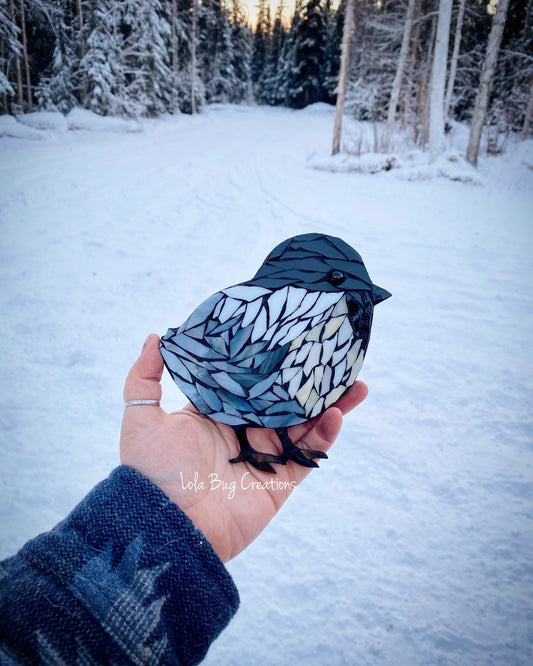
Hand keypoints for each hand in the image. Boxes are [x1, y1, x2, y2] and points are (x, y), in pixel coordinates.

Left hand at [120, 334, 367, 561]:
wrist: (168, 528)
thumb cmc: (153, 471)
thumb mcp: (142, 418)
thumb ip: (145, 378)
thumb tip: (155, 337)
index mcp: (215, 415)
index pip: (248, 382)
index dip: (268, 363)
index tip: (288, 339)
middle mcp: (242, 433)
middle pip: (283, 401)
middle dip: (307, 380)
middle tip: (332, 356)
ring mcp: (264, 457)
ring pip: (303, 425)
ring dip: (329, 404)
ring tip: (354, 382)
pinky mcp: (280, 482)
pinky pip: (308, 456)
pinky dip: (324, 436)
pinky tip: (336, 414)